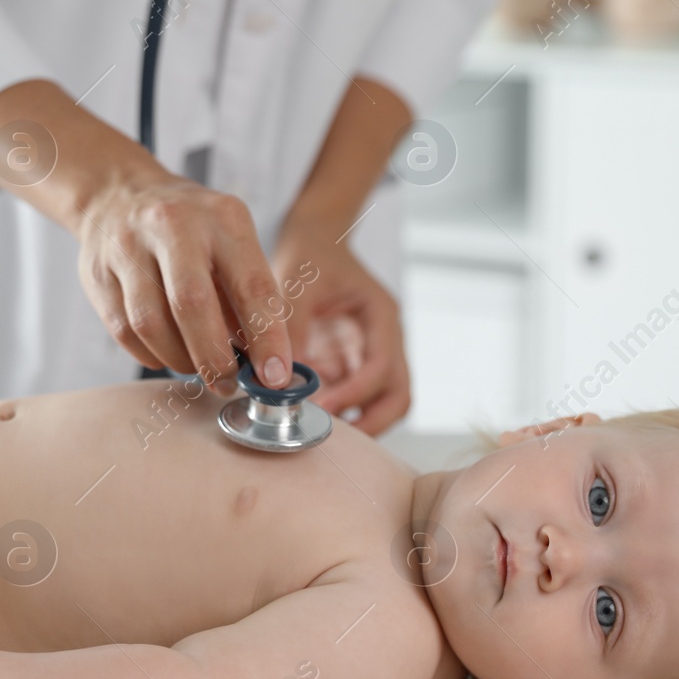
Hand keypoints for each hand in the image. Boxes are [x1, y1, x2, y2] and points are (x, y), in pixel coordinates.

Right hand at [0, 79, 294, 394]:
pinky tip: (166, 351)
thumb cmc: (190, 228)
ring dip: (180, 359)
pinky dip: (151, 354)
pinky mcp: (98, 272)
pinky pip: (124, 331)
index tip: (274, 378)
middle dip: (214, 358)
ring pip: (151, 324)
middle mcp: (173, 227)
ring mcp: (128, 247)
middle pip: (192, 305)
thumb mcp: (231, 241)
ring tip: (196, 365)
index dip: (267, 338)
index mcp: (221, 220)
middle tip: (228, 384)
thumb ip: (248, 296)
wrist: (118, 194)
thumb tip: (267, 364)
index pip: (251, 285)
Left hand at [273, 230, 409, 434]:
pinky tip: (308, 414)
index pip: (382, 366)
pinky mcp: (354, 365)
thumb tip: (279, 377)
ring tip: (318, 431)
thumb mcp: (297, 283)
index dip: (354, 393)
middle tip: (329, 437)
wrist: (315, 241)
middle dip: (370, 423)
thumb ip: (291, 327)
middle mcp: (386, 340)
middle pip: (398, 397)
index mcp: (382, 316)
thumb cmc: (311, 255)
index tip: (322, 408)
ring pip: (384, 404)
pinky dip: (339, 412)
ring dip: (358, 423)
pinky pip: (356, 399)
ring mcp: (373, 355)